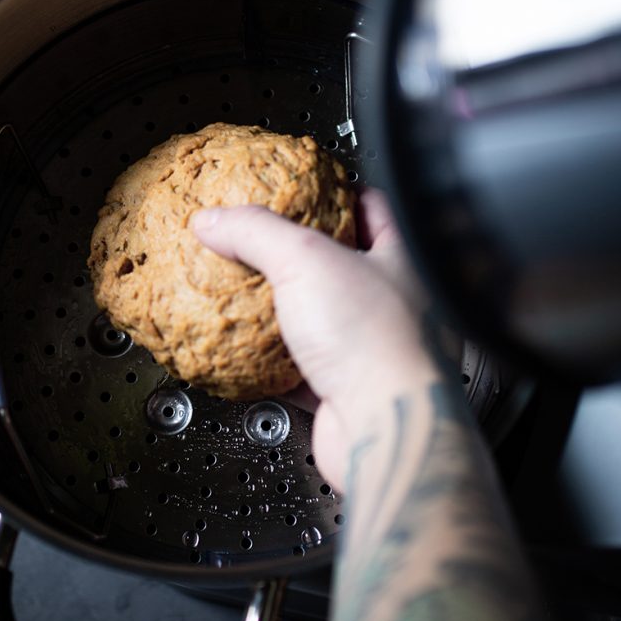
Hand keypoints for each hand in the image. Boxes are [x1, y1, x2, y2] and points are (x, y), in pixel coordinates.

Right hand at [192, 189, 440, 491]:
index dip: (336, 194)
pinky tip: (249, 355)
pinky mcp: (346, 390)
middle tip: (265, 242)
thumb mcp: (306, 260)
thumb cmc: (379, 344)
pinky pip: (300, 369)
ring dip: (285, 311)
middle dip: (301, 256)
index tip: (304, 190)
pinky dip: (273, 362)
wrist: (386, 430)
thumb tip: (216, 218)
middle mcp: (396, 304)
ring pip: (321, 319)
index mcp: (404, 259)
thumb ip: (256, 232)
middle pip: (342, 265)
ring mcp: (372, 349)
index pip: (372, 207)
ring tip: (251, 293)